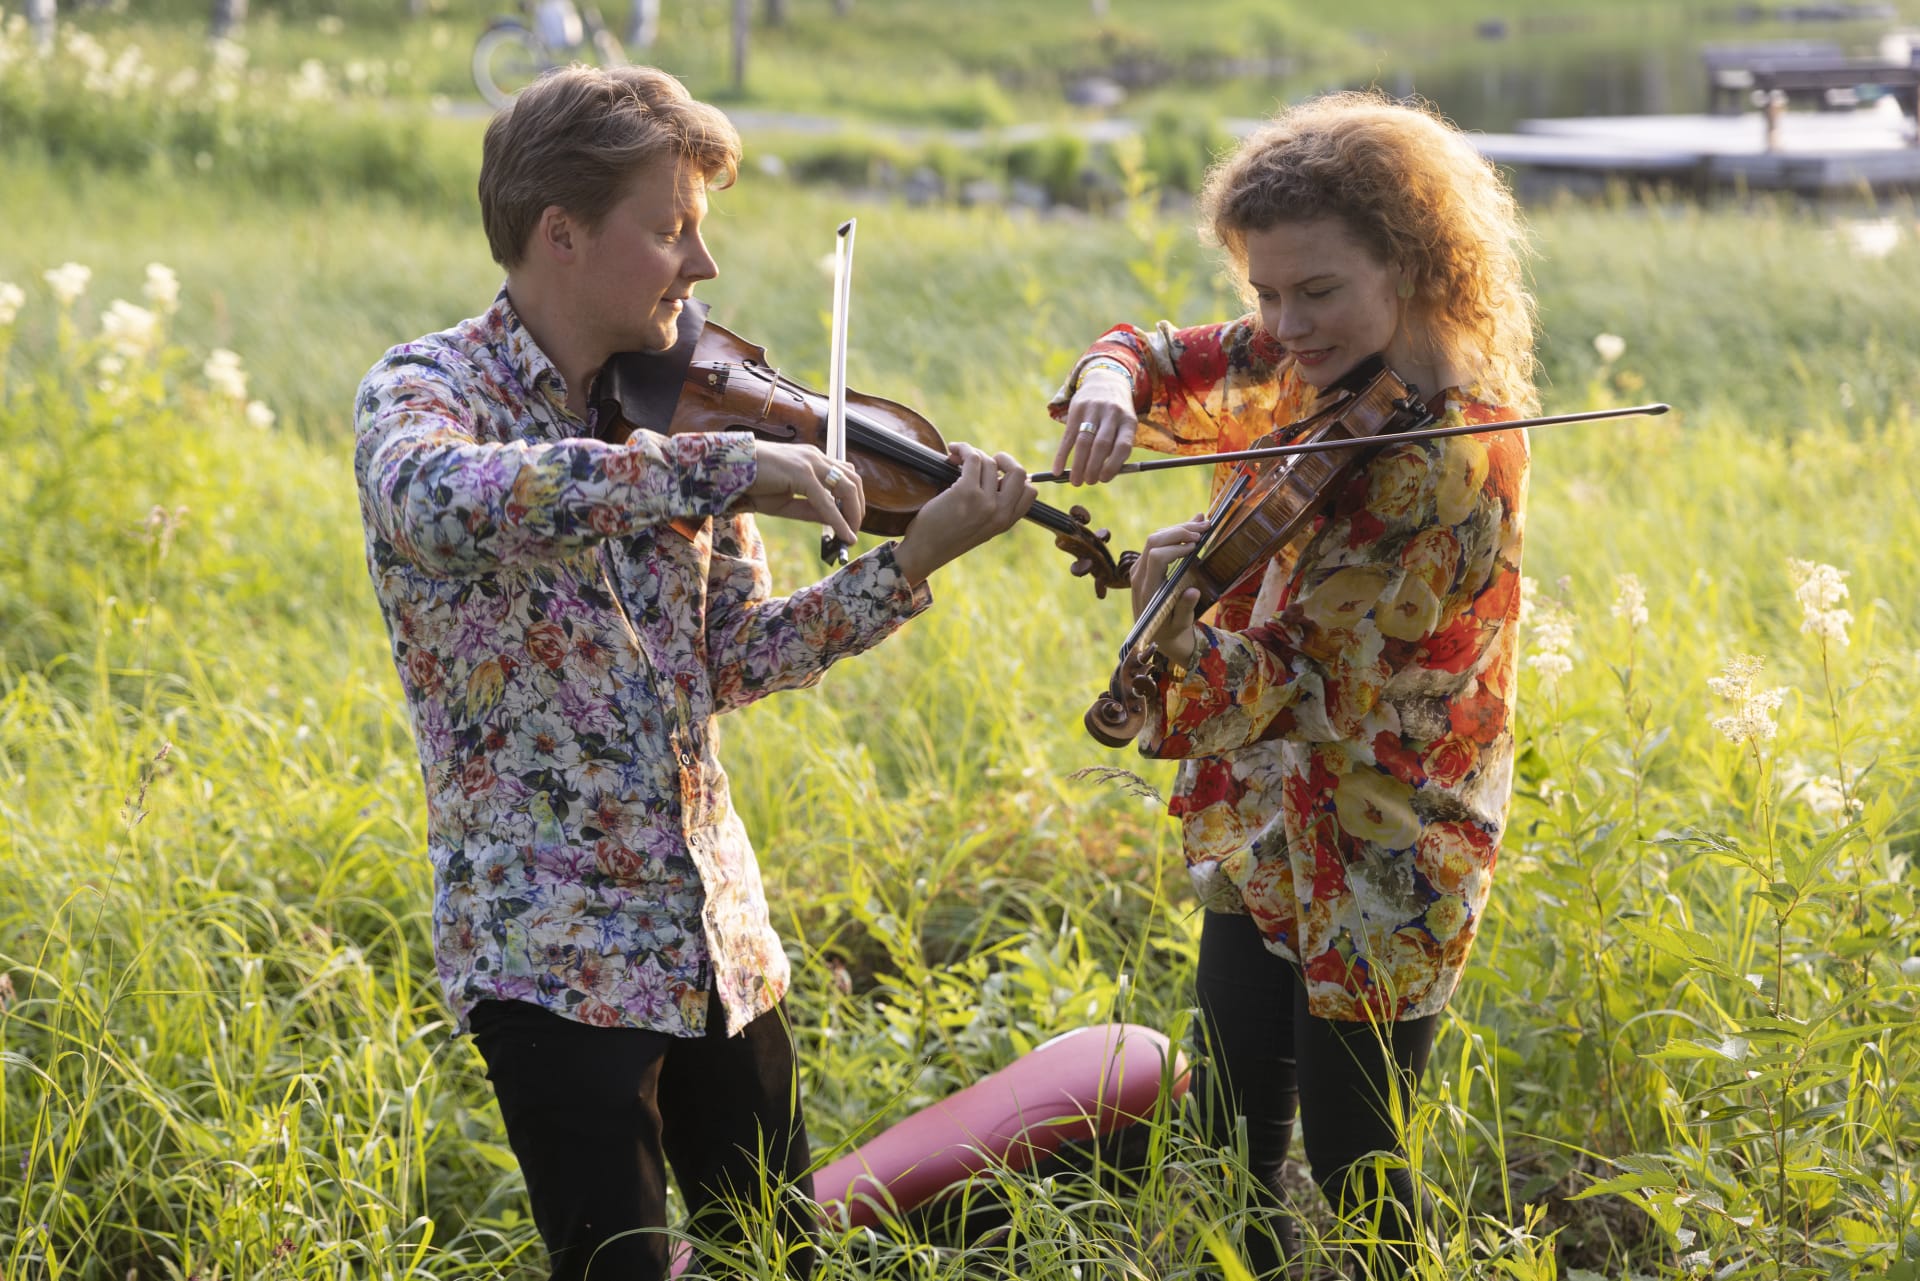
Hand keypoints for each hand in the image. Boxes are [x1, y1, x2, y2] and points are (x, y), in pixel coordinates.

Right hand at [737, 440, 862, 547]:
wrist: (728, 469)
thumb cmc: (753, 483)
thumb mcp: (786, 502)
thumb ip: (810, 509)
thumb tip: (833, 522)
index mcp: (812, 459)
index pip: (844, 476)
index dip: (852, 500)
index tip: (852, 521)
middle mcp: (815, 457)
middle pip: (852, 480)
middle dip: (858, 507)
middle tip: (854, 530)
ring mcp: (810, 462)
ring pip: (846, 487)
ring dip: (853, 513)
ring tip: (851, 534)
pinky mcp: (801, 473)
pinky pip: (826, 501)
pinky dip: (838, 520)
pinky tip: (843, 535)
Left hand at [892, 443, 1035, 584]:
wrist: (925, 551)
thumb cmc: (946, 537)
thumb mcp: (980, 529)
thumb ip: (993, 509)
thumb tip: (995, 476)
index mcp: (1005, 522)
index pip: (1029, 491)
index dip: (1014, 476)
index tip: (996, 473)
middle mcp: (1000, 512)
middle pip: (1019, 472)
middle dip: (1003, 459)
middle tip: (984, 459)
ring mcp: (985, 502)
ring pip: (990, 462)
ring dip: (974, 452)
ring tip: (958, 457)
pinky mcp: (966, 492)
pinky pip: (973, 458)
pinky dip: (964, 448)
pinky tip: (954, 450)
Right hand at [1052, 368, 1135, 485]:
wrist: (1105, 381)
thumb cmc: (1115, 416)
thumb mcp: (1123, 427)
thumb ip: (1116, 450)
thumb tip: (1100, 477)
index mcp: (1128, 421)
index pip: (1122, 446)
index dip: (1113, 466)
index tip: (1104, 479)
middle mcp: (1112, 414)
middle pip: (1101, 445)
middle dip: (1093, 467)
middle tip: (1088, 482)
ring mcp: (1093, 410)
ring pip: (1084, 441)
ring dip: (1078, 464)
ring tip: (1075, 481)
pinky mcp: (1076, 409)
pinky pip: (1068, 436)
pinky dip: (1061, 455)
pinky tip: (1057, 469)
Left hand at [1130, 515, 1208, 668]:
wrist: (1157, 633)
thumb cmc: (1171, 629)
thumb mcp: (1181, 624)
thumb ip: (1185, 608)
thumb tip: (1193, 592)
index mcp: (1147, 589)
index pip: (1156, 557)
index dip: (1176, 547)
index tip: (1197, 545)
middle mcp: (1139, 575)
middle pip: (1154, 541)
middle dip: (1180, 531)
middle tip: (1205, 527)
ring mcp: (1139, 568)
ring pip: (1155, 538)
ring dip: (1179, 529)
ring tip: (1203, 524)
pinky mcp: (1144, 565)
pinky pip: (1157, 543)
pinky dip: (1175, 534)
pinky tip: (1192, 526)